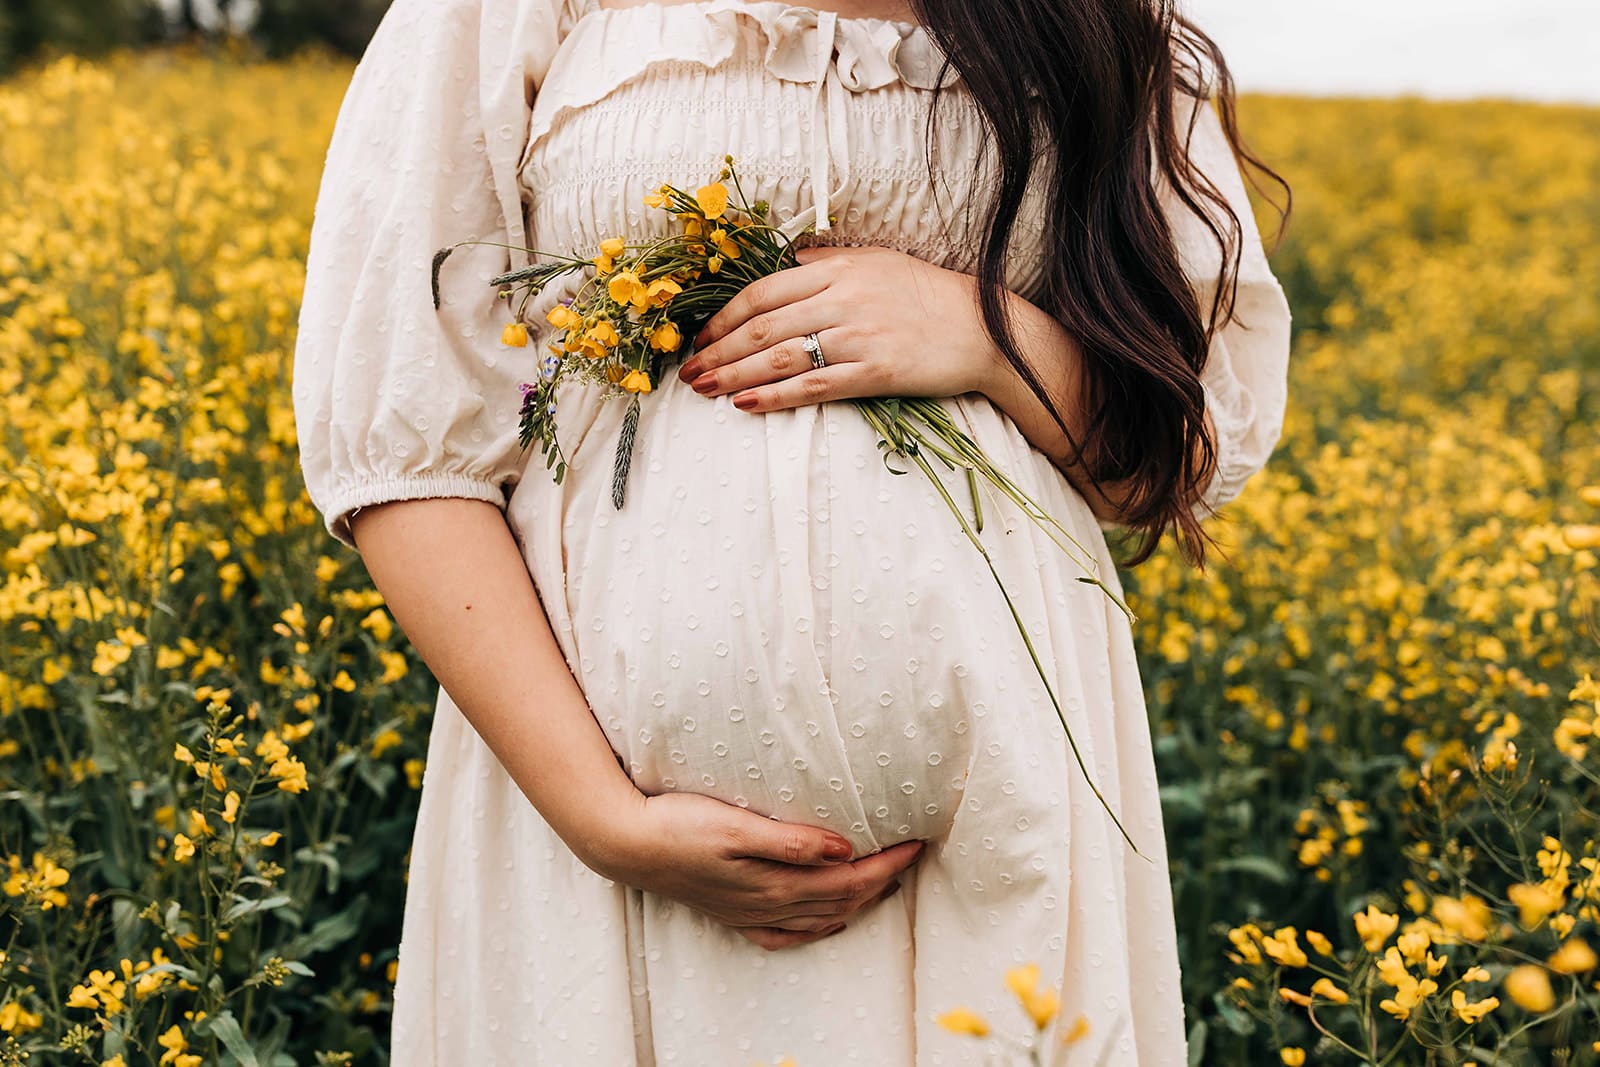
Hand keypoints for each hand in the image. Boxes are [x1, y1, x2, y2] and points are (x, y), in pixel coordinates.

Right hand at [586, 790, 926, 950]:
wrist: (626, 844)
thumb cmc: (679, 825)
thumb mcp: (737, 825)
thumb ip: (791, 841)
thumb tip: (843, 850)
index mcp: (774, 884)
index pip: (848, 880)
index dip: (887, 863)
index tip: (916, 841)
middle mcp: (767, 906)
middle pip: (841, 900)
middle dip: (882, 879)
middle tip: (911, 855)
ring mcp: (750, 914)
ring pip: (818, 918)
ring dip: (857, 903)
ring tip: (883, 883)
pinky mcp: (733, 913)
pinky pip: (786, 933)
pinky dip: (815, 926)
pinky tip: (824, 919)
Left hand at [676, 245, 1004, 412]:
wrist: (986, 329)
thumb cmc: (929, 295)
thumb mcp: (878, 262)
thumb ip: (829, 264)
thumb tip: (788, 264)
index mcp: (838, 271)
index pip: (763, 291)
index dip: (724, 316)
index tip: (701, 337)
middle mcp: (842, 300)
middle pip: (762, 326)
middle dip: (719, 350)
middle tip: (688, 371)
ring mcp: (858, 337)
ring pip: (780, 356)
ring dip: (734, 375)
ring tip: (704, 390)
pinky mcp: (876, 372)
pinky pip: (814, 386)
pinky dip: (775, 397)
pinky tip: (746, 405)